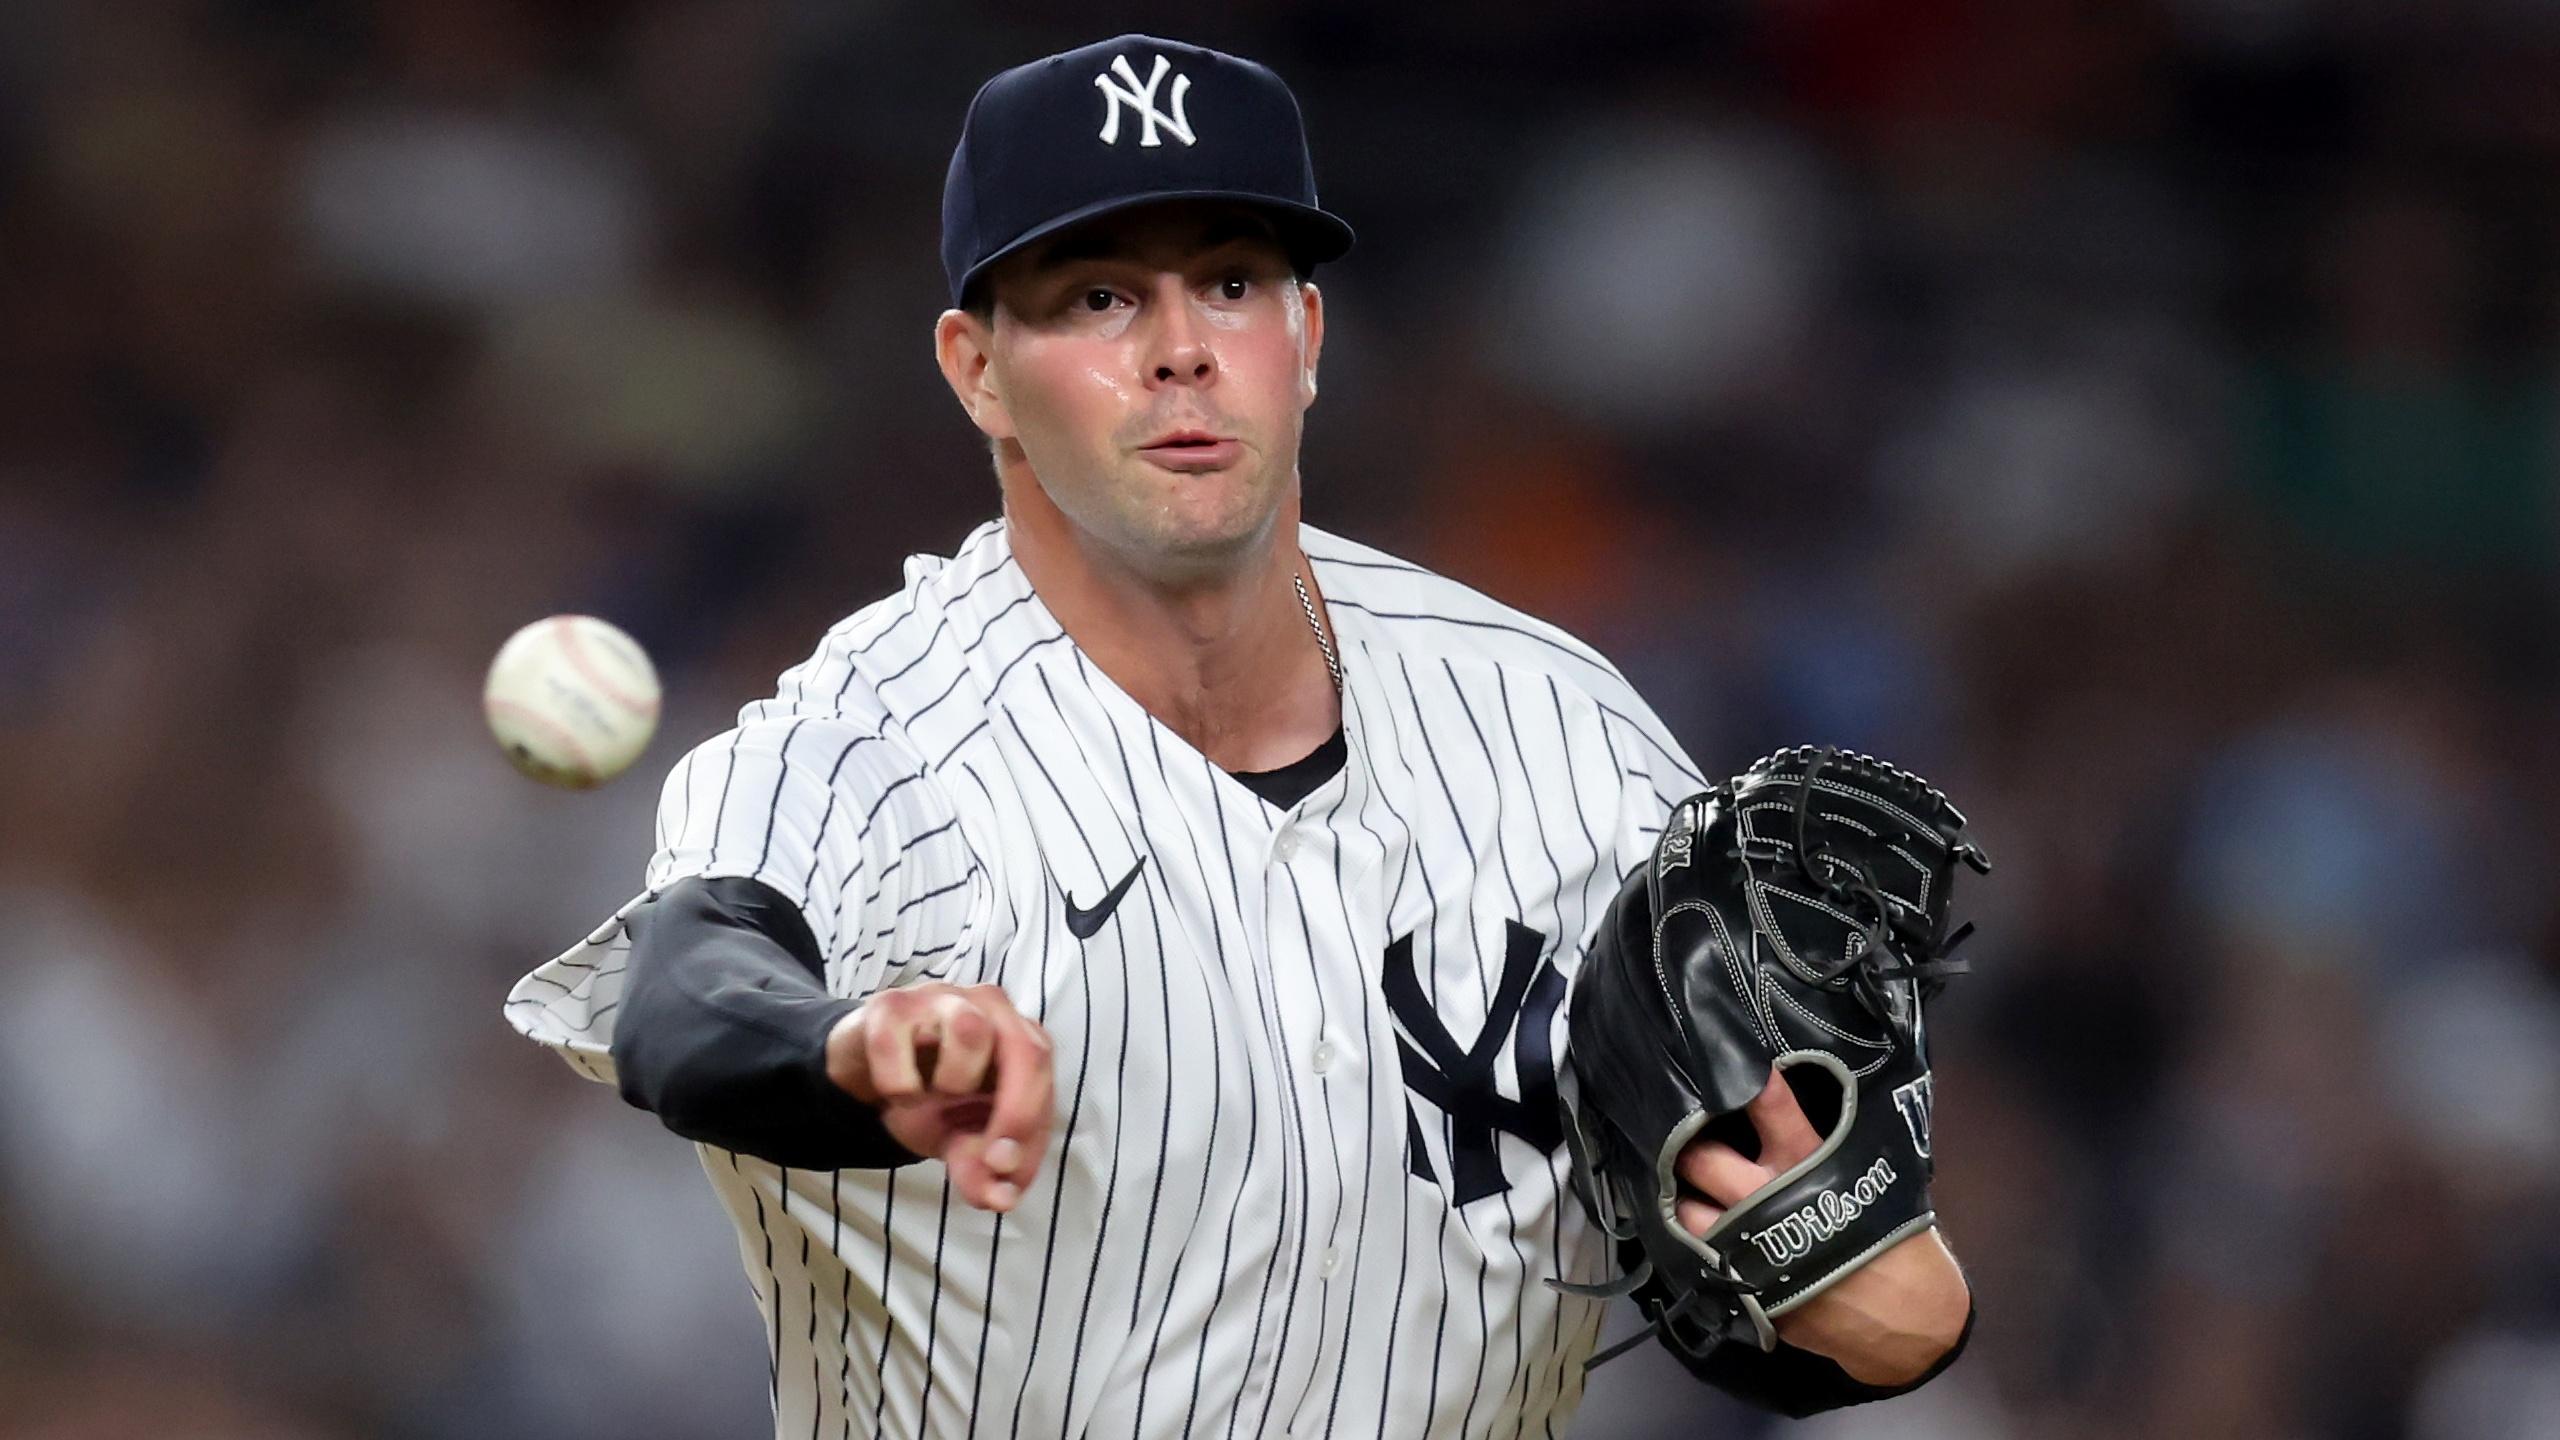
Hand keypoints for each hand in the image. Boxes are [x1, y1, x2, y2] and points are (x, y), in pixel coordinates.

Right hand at [825, 984, 1054, 1212]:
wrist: (863, 1072)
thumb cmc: (928, 1096)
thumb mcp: (959, 1140)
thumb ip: (983, 1168)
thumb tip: (1000, 1199)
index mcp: (1020, 1039)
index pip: (1045, 1081)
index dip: (1031, 1131)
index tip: (1006, 1175)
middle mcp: (992, 1009)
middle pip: (1029, 1052)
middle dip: (1015, 1115)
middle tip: (990, 1160)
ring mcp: (942, 998)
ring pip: (971, 1030)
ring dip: (953, 1083)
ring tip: (931, 1097)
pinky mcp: (891, 1004)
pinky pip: (899, 1045)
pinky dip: (898, 1084)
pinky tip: (897, 1090)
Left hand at [1676, 1066, 1970, 1385]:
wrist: (1903, 1317)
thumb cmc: (1893, 1237)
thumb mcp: (1871, 1178)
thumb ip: (1828, 1145)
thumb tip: (1787, 1111)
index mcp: (1809, 1163)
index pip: (1769, 1104)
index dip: (1741, 1081)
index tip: (1716, 1063)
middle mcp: (1768, 1197)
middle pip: (1702, 1159)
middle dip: (1687, 1146)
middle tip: (1683, 1138)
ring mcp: (1747, 1244)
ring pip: (1686, 1212)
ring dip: (1682, 1199)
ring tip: (1686, 1190)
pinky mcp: (1740, 1283)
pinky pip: (1697, 1256)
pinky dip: (1692, 1242)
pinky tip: (1695, 1233)